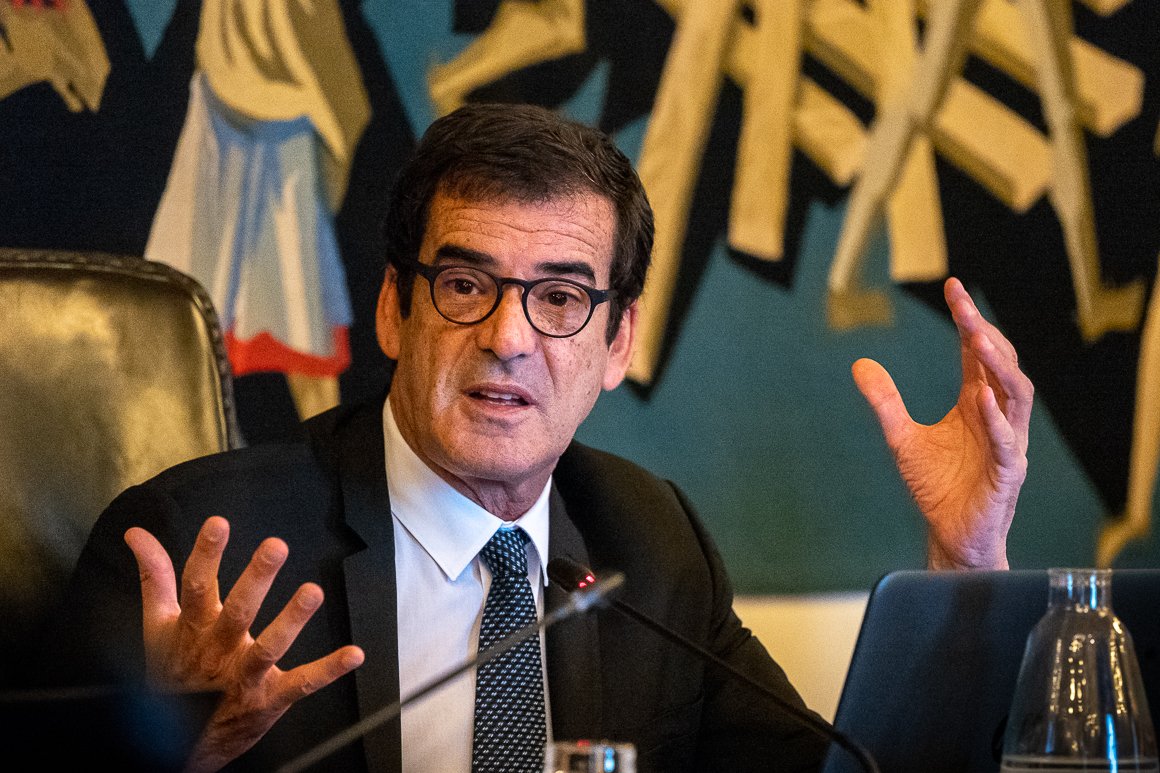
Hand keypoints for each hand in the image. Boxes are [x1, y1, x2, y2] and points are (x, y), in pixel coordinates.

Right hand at [125, 516, 364, 772]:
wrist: (179, 743)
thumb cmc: (174, 673)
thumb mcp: (158, 625)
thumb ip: (155, 577)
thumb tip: (137, 534)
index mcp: (193, 628)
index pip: (196, 585)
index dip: (206, 554)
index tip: (218, 523)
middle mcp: (219, 650)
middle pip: (237, 612)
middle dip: (256, 579)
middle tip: (275, 547)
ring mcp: (244, 676)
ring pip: (269, 647)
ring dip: (291, 620)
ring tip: (313, 592)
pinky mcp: (269, 698)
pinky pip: (302, 684)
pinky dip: (328, 671)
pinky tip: (354, 655)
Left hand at [852, 278, 1032, 569]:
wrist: (950, 535)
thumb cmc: (937, 485)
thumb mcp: (901, 438)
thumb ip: (885, 402)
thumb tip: (859, 364)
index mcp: (977, 404)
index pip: (977, 353)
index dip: (968, 321)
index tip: (952, 288)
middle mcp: (998, 417)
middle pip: (1000, 365)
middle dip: (985, 333)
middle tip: (964, 306)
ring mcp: (1007, 443)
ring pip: (1016, 397)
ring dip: (1000, 367)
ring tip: (980, 340)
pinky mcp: (1007, 472)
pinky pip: (1007, 442)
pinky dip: (996, 420)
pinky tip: (981, 400)